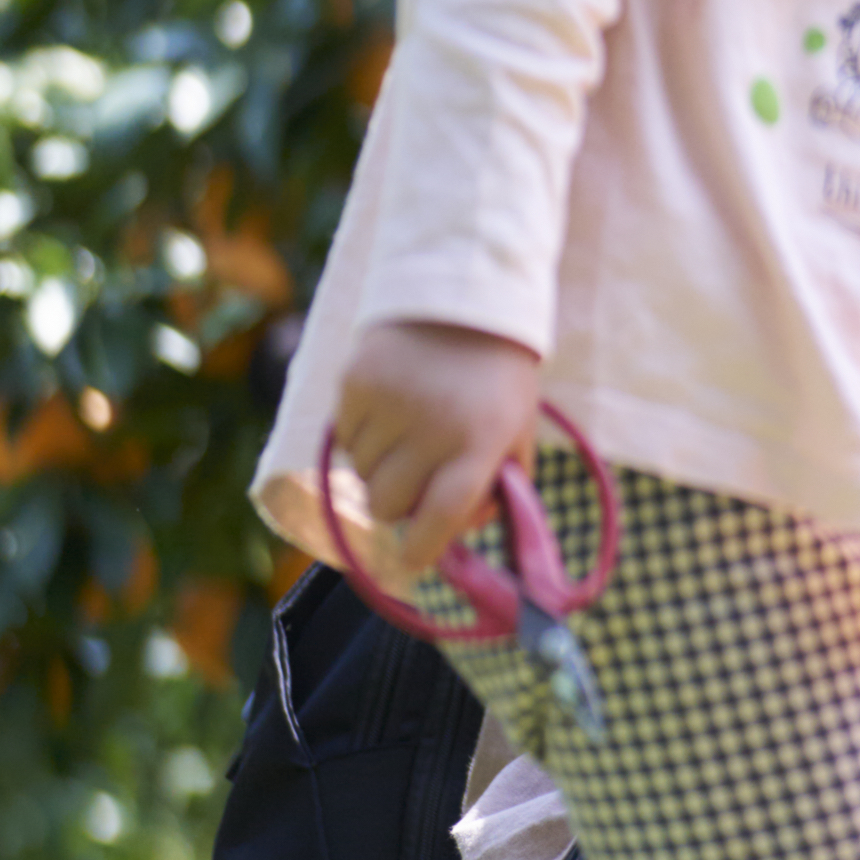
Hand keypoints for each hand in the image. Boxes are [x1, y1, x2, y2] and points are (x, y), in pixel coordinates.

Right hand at [330, 318, 544, 587]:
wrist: (463, 299)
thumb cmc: (497, 380)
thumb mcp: (516, 432)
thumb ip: (497, 489)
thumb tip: (455, 539)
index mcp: (479, 443)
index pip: (441, 518)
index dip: (422, 551)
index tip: (413, 560)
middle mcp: (431, 427)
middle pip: (388, 506)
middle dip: (401, 501)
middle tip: (419, 474)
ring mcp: (388, 405)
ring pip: (360, 476)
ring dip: (380, 467)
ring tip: (409, 432)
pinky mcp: (354, 384)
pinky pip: (343, 441)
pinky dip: (361, 437)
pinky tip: (389, 410)